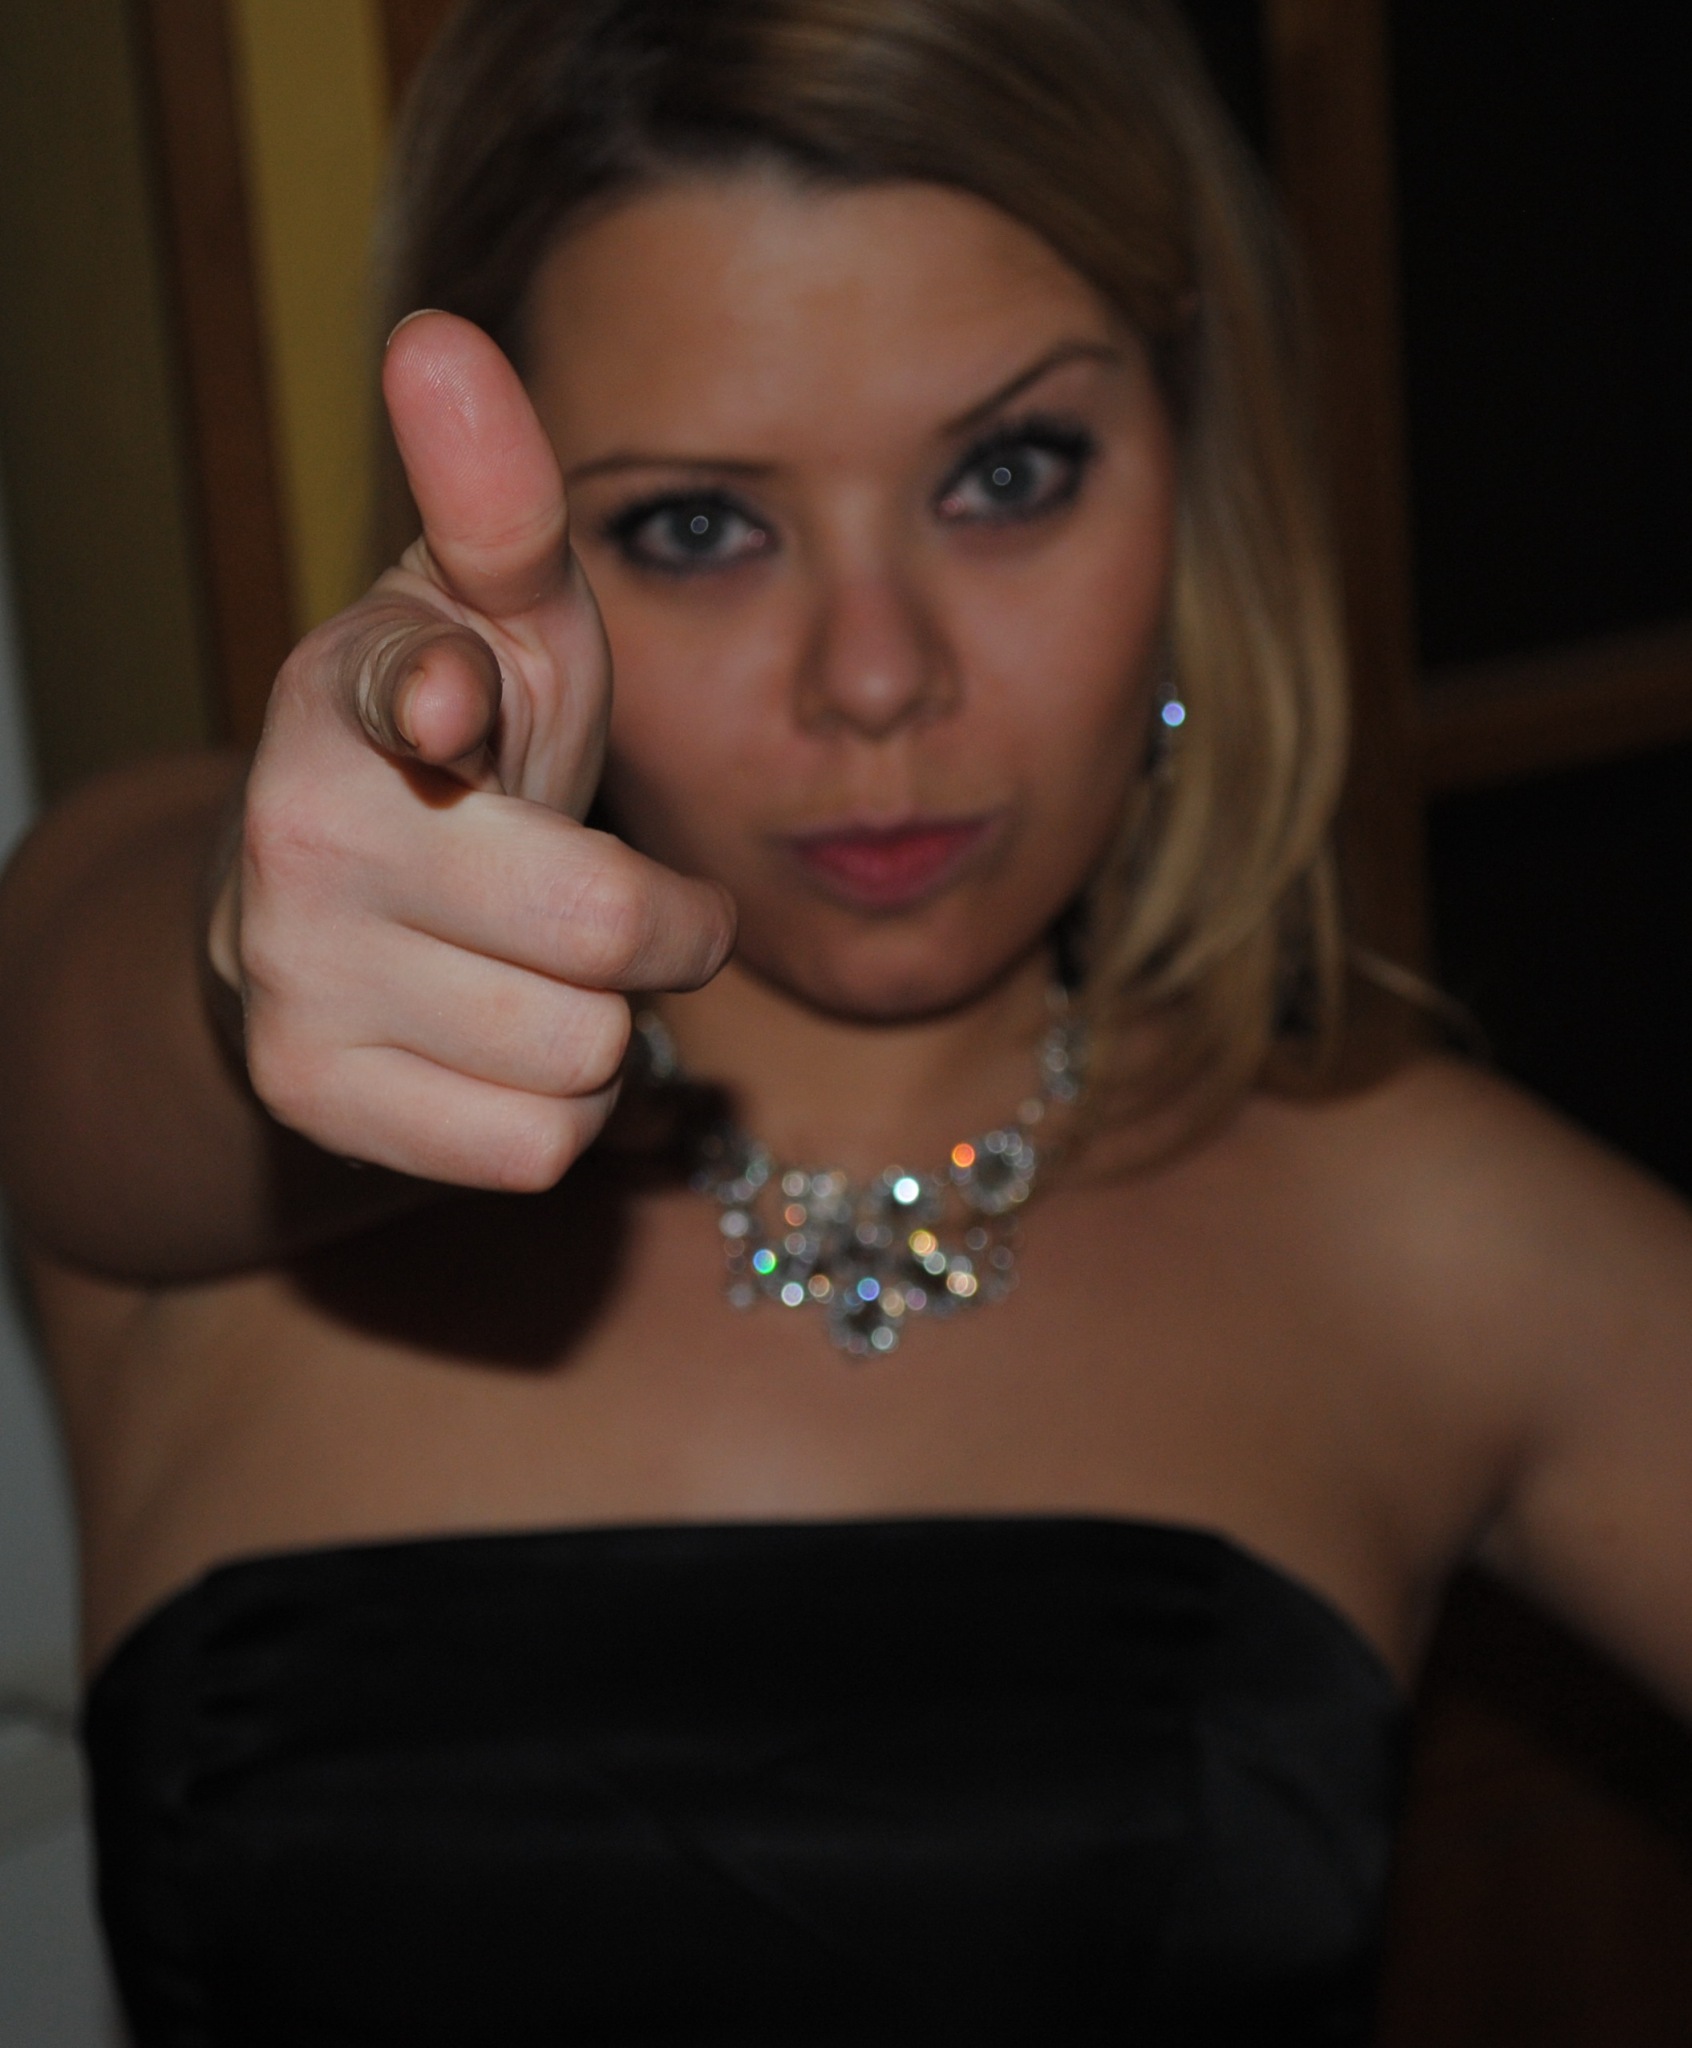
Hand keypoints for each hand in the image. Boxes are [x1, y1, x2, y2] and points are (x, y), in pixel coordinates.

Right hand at [209, 313, 733, 1188]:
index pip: (407, 691)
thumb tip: (440, 335)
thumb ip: (495, 506)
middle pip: (608, 937)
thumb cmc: (454, 750)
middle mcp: (299, 842)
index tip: (450, 710)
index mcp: (349, 696)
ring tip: (541, 971)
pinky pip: (538, 1149)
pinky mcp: (312, 1103)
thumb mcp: (490, 620)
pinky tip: (504, 1049)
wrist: (327, 913)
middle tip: (630, 905)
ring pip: (584, 1056)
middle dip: (663, 930)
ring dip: (607, 1025)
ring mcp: (293, 984)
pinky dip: (560, 1113)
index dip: (451, 705)